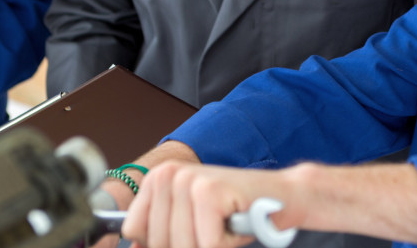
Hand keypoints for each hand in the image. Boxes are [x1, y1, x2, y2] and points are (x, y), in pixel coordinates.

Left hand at [121, 161, 300, 247]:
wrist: (282, 197)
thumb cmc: (236, 212)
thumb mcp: (188, 223)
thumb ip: (157, 235)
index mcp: (157, 179)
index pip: (134, 231)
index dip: (160, 244)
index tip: (188, 233)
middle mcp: (168, 175)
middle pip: (158, 243)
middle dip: (189, 246)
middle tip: (212, 229)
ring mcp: (188, 181)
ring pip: (182, 246)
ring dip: (209, 245)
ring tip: (222, 226)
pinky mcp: (209, 192)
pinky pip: (207, 244)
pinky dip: (226, 243)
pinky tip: (235, 224)